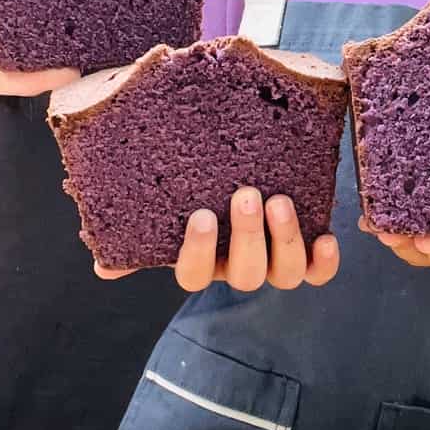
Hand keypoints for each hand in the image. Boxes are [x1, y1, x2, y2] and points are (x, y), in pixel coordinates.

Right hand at [96, 187, 339, 291]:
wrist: (251, 155)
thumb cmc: (201, 178)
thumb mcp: (169, 197)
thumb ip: (139, 224)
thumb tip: (101, 269)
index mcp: (202, 258)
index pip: (192, 275)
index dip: (198, 252)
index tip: (201, 216)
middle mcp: (237, 266)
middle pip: (244, 274)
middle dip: (247, 237)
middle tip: (247, 195)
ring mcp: (272, 263)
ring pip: (281, 275)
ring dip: (283, 240)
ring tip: (280, 202)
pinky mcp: (306, 255)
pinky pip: (317, 274)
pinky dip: (324, 263)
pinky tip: (327, 237)